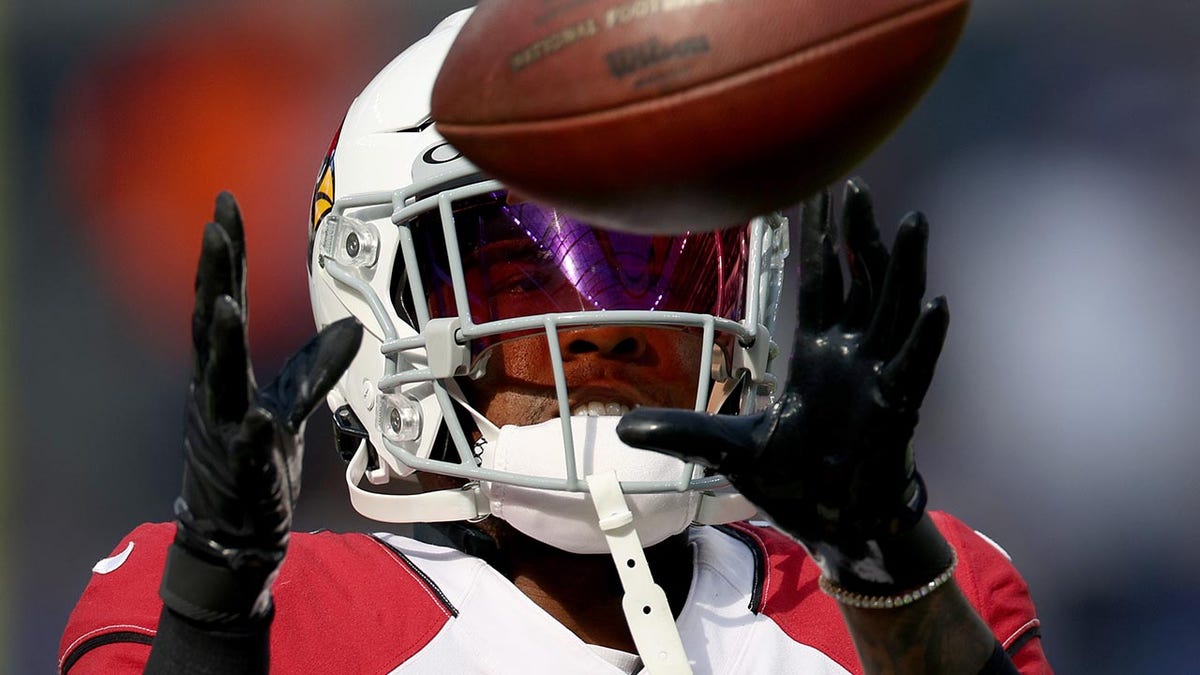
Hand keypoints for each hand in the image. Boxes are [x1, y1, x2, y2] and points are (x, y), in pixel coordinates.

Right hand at [160, 192, 361, 623]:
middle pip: (211, 323)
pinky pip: (245, 442)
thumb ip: (314, 368)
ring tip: (222, 298)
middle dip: (213, 274)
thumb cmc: (254, 465)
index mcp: (226, 372)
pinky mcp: (241, 466)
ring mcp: (223, 427)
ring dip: (219, 338)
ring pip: (217, 377)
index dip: (225, 255)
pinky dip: (250, 424)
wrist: (233, 533)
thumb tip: (348, 330)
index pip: (222, 299)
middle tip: (214, 224)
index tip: (223, 205)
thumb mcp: (289, 407)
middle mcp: (215, 391)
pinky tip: (258, 413)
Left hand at [618, 179, 951, 593]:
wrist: (830, 523)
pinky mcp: (897, 409)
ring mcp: (878, 377)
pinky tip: (934, 304)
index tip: (818, 193)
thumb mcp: (727, 449)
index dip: (820, 240)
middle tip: (853, 185)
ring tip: (911, 221)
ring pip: (897, 309)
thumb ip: (684, 431)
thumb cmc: (792, 479)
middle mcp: (852, 354)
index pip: (821, 281)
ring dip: (904, 267)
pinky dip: (924, 339)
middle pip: (861, 279)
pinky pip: (915, 367)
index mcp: (817, 352)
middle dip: (857, 234)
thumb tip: (624, 430)